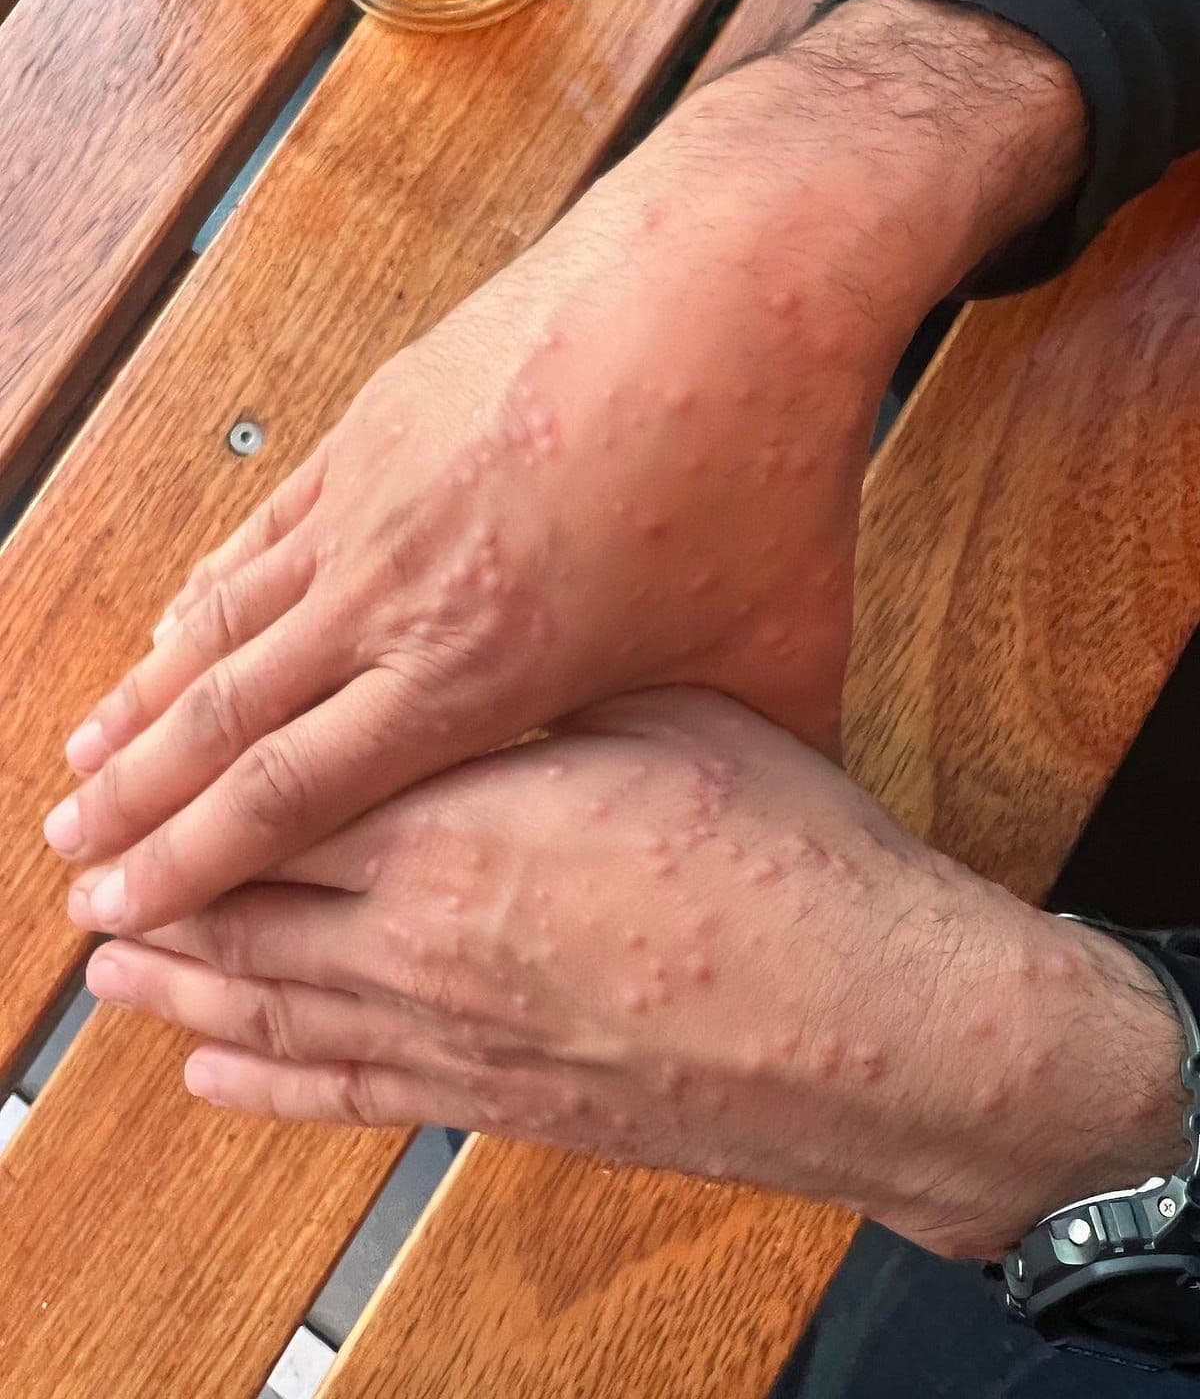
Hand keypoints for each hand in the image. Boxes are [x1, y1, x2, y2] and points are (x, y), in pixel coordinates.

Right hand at [52, 0, 1085, 936]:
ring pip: (226, 619)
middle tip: (63, 858)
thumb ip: (757, 762)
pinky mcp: (378, 421)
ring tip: (85, 755)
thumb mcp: (781, 654)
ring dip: (148, 698)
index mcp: (476, 671)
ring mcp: (370, 497)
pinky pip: (263, 527)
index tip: (118, 911)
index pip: (291, 795)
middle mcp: (392, 591)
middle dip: (135, 802)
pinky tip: (178, 617)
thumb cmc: (763, 470)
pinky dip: (209, 590)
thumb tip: (783, 836)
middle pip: (225, 715)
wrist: (732, 273)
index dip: (191, 867)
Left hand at [80, 690, 1180, 1258]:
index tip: (135, 791)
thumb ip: (542, 701)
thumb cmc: (787, 858)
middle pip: (246, 918)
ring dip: (179, 993)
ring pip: (270, 1013)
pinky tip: (215, 1076)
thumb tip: (478, 666)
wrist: (875, 1024)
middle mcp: (423, 941)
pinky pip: (346, 1096)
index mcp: (453, 826)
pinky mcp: (503, 1108)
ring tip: (111, 980)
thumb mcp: (661, 718)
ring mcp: (457, 1038)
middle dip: (159, 900)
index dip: (190, 799)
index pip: (275, 804)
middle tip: (88, 889)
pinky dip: (265, 1084)